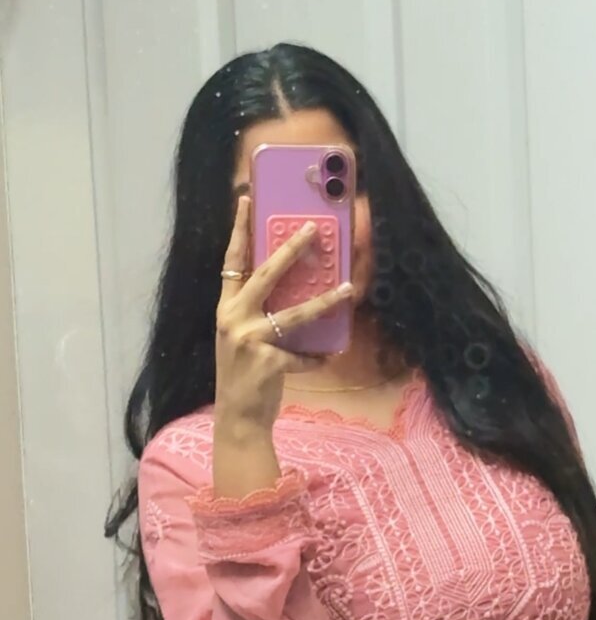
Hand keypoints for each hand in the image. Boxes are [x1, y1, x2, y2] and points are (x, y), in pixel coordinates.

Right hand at [214, 195, 353, 435]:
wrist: (238, 418)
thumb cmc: (244, 377)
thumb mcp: (242, 340)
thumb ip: (257, 316)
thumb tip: (292, 294)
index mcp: (225, 309)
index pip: (231, 262)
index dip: (238, 231)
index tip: (246, 200)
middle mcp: (232, 319)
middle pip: (265, 275)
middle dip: (291, 250)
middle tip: (312, 229)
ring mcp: (248, 340)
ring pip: (295, 314)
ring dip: (324, 302)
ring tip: (346, 289)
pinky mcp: (267, 361)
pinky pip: (302, 355)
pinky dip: (316, 359)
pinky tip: (325, 360)